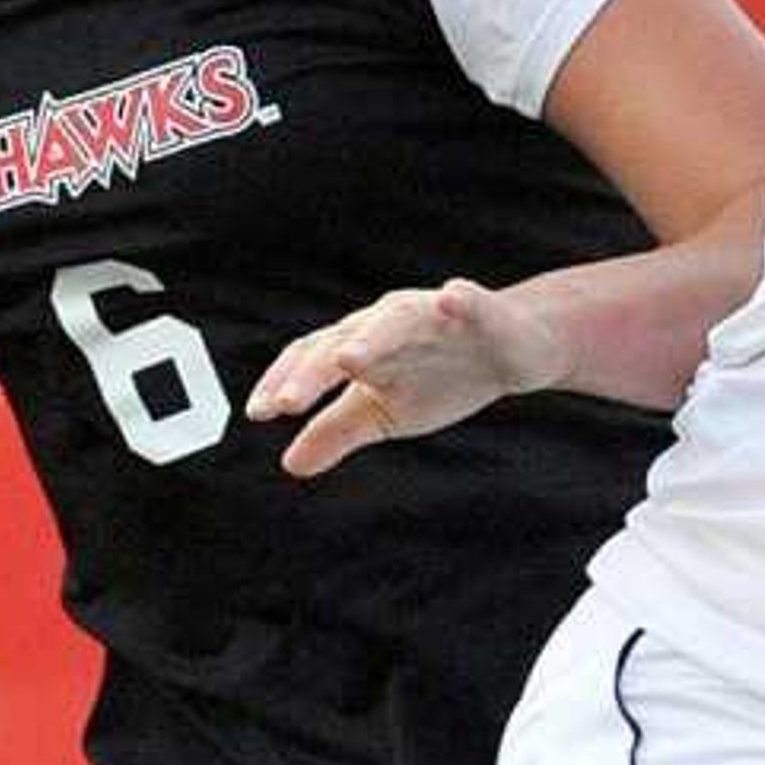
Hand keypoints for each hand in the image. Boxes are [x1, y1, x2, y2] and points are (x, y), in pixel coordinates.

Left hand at [245, 278, 567, 479]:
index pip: (311, 359)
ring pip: (394, 321)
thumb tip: (289, 463)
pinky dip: (458, 301)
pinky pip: (467, 302)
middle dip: (314, 372)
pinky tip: (451, 300)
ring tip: (347, 358)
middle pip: (343, 341)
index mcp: (360, 346)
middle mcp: (386, 324)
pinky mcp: (477, 312)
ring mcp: (430, 314)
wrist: (507, 353)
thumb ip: (336, 433)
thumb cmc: (437, 377)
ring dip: (371, 337)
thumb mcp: (382, 414)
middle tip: (289, 404)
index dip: (283, 383)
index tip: (258, 414)